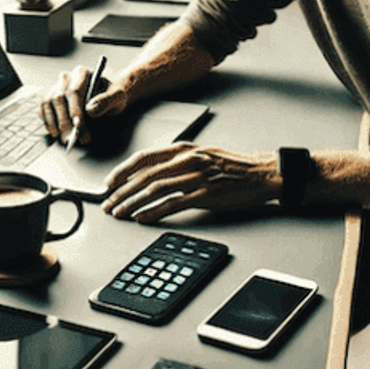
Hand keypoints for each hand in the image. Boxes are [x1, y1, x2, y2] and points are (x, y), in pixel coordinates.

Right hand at [39, 65, 127, 145]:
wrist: (108, 98)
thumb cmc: (113, 96)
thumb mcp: (117, 97)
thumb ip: (107, 101)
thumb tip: (90, 110)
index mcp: (82, 73)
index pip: (74, 91)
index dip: (75, 109)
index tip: (78, 125)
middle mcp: (66, 78)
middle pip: (59, 99)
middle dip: (65, 121)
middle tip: (73, 138)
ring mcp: (56, 88)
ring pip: (48, 104)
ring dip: (54, 123)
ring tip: (64, 138)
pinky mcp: (50, 98)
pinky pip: (42, 109)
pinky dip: (47, 122)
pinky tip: (55, 132)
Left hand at [102, 143, 280, 222]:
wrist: (261, 173)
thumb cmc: (233, 166)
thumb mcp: (202, 154)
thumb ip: (178, 160)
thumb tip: (153, 173)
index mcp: (183, 149)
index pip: (144, 158)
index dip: (122, 171)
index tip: (109, 183)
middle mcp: (186, 160)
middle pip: (144, 176)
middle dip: (121, 191)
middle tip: (108, 203)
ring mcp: (195, 177)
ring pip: (153, 191)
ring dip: (132, 203)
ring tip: (119, 213)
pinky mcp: (204, 195)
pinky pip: (172, 204)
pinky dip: (153, 212)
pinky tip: (142, 218)